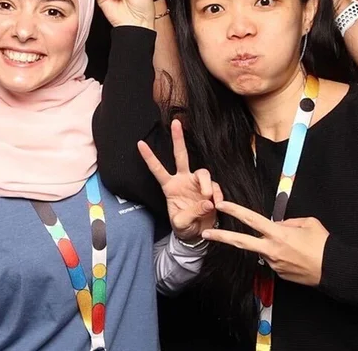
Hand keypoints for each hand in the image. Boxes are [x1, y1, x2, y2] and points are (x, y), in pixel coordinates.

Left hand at [138, 119, 220, 242]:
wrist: (197, 235)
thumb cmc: (184, 227)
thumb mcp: (181, 223)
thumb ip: (191, 214)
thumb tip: (207, 203)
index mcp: (169, 187)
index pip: (157, 170)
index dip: (149, 157)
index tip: (139, 143)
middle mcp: (183, 180)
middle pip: (180, 156)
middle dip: (178, 139)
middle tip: (176, 123)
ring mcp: (197, 184)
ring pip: (203, 172)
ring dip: (206, 183)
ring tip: (208, 197)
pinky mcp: (211, 190)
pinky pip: (215, 188)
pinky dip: (218, 196)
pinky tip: (217, 205)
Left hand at [202, 201, 329, 286]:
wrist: (335, 270)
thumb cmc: (324, 245)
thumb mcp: (309, 223)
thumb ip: (290, 221)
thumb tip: (279, 224)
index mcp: (278, 234)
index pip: (251, 219)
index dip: (235, 210)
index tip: (221, 204)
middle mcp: (272, 250)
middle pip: (241, 242)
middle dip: (221, 237)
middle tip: (204, 233)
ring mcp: (274, 264)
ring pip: (263, 250)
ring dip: (270, 245)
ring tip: (295, 246)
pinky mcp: (279, 274)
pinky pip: (275, 259)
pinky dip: (281, 254)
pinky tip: (296, 255)